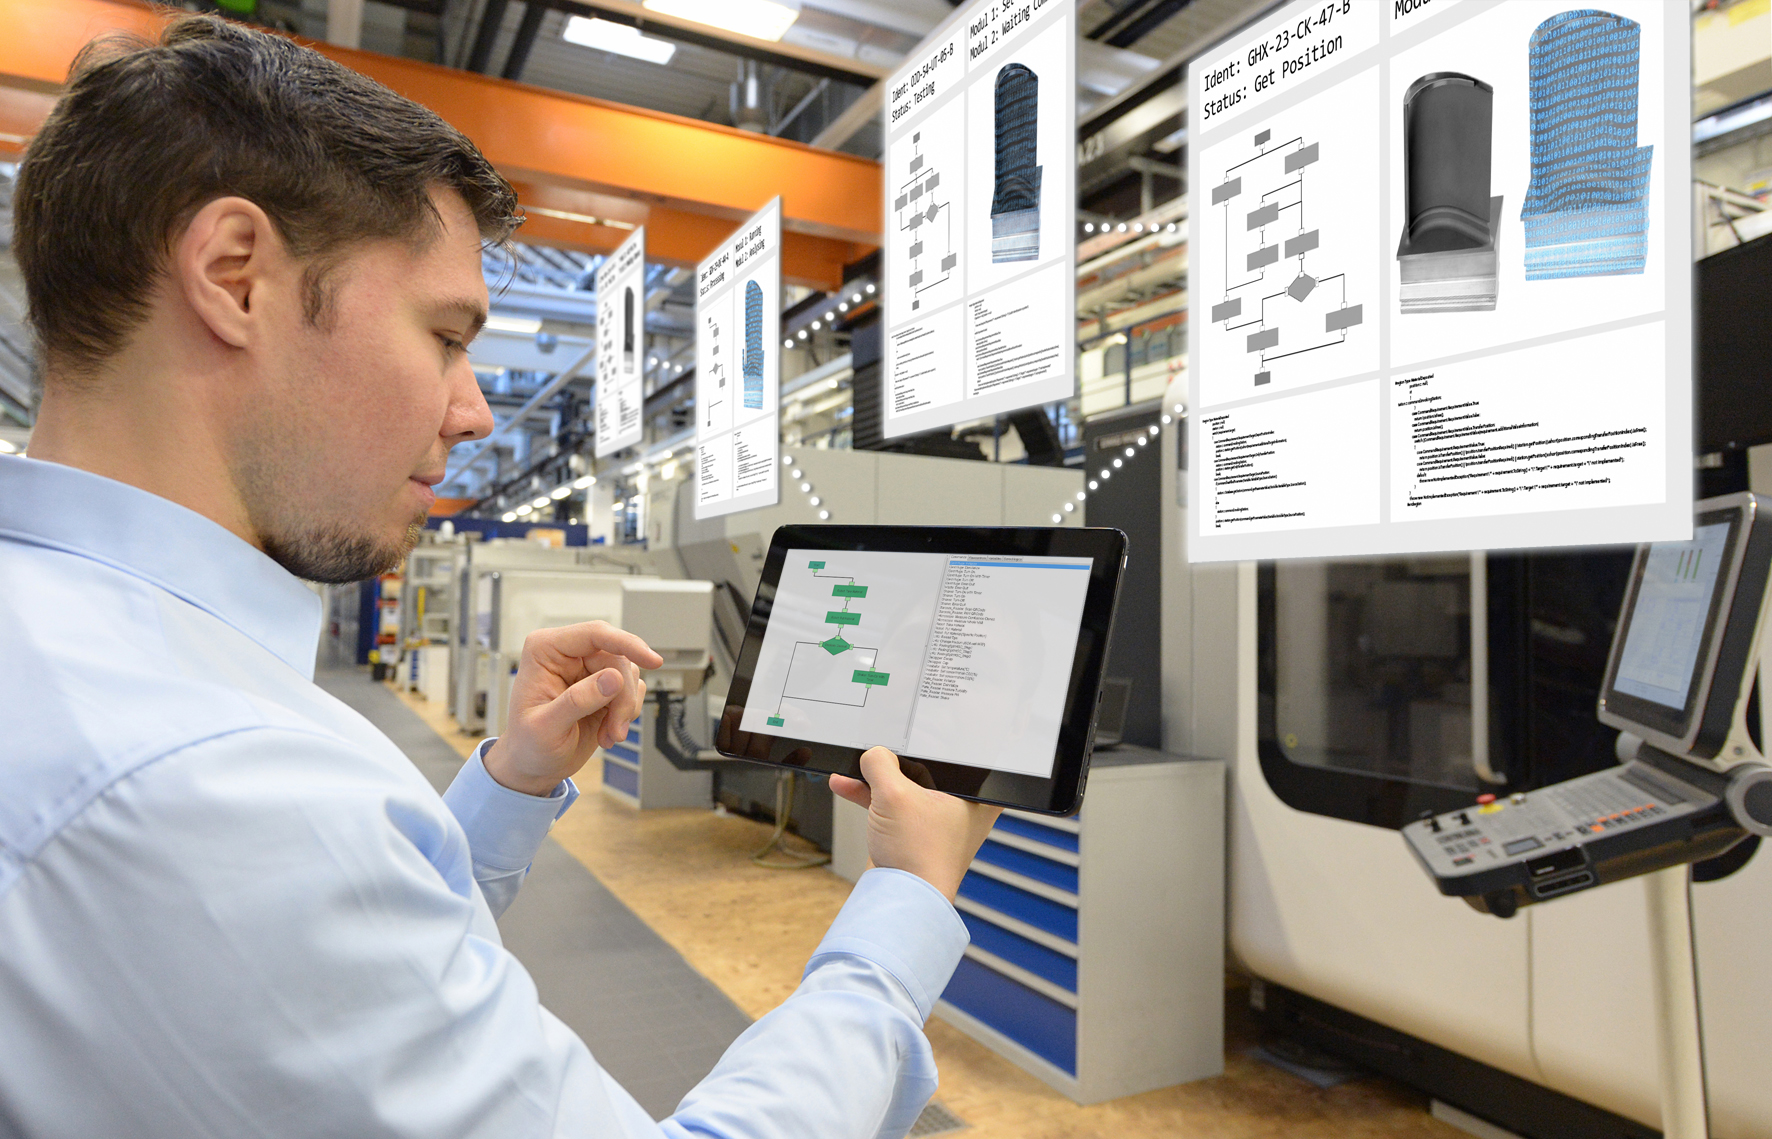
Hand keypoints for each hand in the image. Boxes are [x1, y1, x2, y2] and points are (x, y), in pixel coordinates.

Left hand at [483, 621, 662, 796]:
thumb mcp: (546, 728)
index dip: (627, 644)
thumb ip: (577, 701)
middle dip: (623, 697)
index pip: (594, 634)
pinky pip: (632, 689)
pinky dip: (626, 714)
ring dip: (625, 708)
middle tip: (616, 729)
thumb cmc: (528, 745)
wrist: (535, 765)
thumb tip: (612, 679)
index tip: (653, 661)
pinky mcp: (604, 686)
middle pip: (618, 658)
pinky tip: (608, 732)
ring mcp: (588, 670)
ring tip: (608, 733)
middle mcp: (569, 654)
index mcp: (546, 651)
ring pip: (629, 674)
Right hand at [829, 747, 1001, 901]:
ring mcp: (936, 819)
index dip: (933, 736)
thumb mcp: (895, 796)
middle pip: (926, 765)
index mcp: (977, 794)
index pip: (958, 750)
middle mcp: (961, 805)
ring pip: (905, 785)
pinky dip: (871, 796)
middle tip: (878, 748)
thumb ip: (880, 763)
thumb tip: (873, 754)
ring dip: (877, 778)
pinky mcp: (914, 831)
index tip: (911, 728)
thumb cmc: (919, 857)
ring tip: (855, 769)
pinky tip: (846, 784)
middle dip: (895, 759)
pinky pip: (893, 804)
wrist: (901, 900)